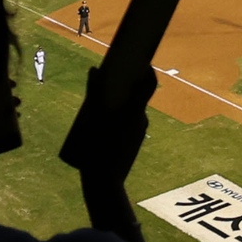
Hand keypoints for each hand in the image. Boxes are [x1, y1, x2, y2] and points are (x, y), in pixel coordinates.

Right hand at [58, 59, 159, 191]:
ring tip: (99, 98)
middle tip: (111, 75)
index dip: (147, 69)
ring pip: (130, 111)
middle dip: (126, 84)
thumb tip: (94, 70)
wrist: (104, 181)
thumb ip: (94, 92)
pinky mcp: (133, 142)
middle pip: (137, 96)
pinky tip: (102, 119)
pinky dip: (118, 117)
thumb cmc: (97, 147)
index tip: (140, 59)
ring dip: (119, 102)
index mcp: (135, 112)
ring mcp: (138, 132)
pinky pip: (128, 123)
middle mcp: (141, 120)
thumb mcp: (92, 117)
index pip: (149, 84)